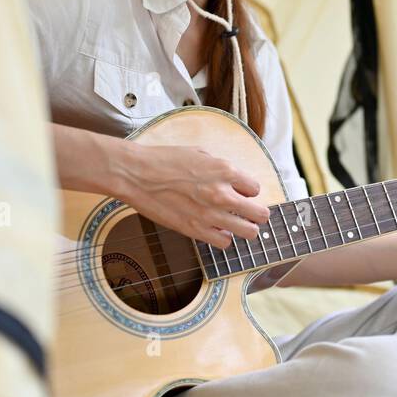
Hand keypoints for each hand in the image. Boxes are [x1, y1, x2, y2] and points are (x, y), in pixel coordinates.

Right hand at [116, 142, 271, 249]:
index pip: (255, 189)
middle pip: (260, 214)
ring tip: (236, 224)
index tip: (241, 192)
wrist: (136, 174)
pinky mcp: (195, 230)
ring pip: (248, 232)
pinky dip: (223, 237)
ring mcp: (210, 215)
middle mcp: (222, 194)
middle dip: (257, 214)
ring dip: (244, 228)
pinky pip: (223, 242)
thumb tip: (233, 180)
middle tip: (249, 213)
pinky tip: (216, 229)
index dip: (249, 191)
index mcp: (225, 171)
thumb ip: (221, 169)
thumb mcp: (200, 153)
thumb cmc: (165, 160)